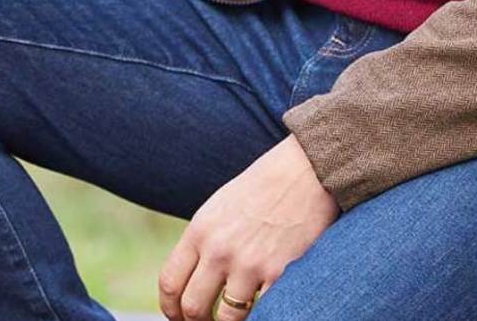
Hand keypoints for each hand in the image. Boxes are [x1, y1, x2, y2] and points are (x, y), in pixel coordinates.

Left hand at [157, 133, 339, 320]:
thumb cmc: (263, 188)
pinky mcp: (279, 275)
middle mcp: (220, 249)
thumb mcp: (220, 207)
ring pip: (226, 320)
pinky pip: (263, 312)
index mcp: (201, 230)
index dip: (170, 308)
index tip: (179, 316)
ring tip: (237, 317)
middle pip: (192, 308)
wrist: (306, 171)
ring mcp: (249, 264)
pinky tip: (264, 305)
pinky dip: (261, 314)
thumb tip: (191, 282)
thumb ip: (203, 243)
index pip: (170, 282)